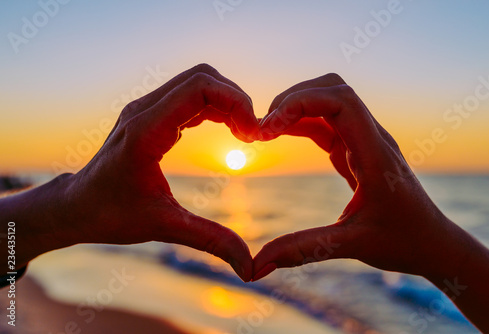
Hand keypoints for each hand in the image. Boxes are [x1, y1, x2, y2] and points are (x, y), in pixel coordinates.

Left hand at [10, 64, 258, 281]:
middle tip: (252, 134)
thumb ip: (210, 240)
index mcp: (146, 131)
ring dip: (227, 102)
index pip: (199, 88)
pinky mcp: (150, 116)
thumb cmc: (111, 215)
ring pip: (197, 83)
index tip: (252, 135)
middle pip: (202, 77)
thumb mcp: (164, 227)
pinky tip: (228, 131)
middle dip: (236, 99)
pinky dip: (214, 107)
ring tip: (245, 133)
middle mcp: (144, 110)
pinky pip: (189, 97)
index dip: (236, 103)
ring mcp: (146, 109)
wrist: (76, 206)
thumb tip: (249, 266)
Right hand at [253, 73, 470, 280]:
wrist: (433, 242)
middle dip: (293, 99)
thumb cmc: (403, 242)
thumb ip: (304, 249)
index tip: (269, 128)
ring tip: (264, 132)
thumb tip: (257, 266)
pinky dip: (300, 122)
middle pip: (333, 89)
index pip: (341, 102)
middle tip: (262, 128)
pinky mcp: (356, 150)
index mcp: (376, 155)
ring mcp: (365, 142)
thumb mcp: (352, 246)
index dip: (301, 103)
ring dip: (295, 108)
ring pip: (328, 102)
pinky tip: (279, 136)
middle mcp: (372, 139)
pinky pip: (326, 124)